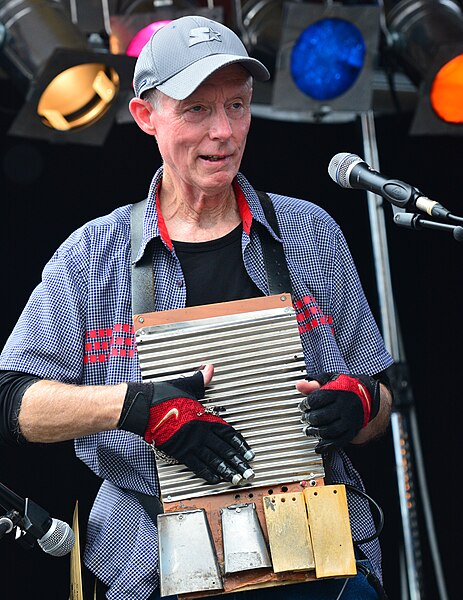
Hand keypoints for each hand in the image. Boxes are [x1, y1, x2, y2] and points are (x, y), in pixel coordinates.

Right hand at [118, 366, 254, 484]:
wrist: (142, 408)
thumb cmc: (161, 397)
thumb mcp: (185, 385)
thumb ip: (200, 380)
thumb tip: (209, 369)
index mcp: (203, 417)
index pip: (227, 432)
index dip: (239, 443)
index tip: (247, 451)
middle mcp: (199, 433)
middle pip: (223, 449)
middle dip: (237, 461)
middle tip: (247, 471)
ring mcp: (190, 444)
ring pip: (213, 460)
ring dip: (226, 470)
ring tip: (236, 478)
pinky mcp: (179, 452)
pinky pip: (197, 465)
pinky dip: (207, 473)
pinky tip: (215, 479)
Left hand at [296, 372, 379, 452]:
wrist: (367, 397)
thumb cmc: (345, 388)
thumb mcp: (330, 381)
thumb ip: (314, 384)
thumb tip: (299, 386)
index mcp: (338, 392)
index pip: (317, 400)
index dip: (306, 404)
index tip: (302, 407)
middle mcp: (345, 407)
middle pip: (322, 416)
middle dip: (309, 419)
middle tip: (304, 419)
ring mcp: (349, 420)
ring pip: (330, 430)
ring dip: (315, 433)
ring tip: (308, 431)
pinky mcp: (352, 431)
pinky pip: (339, 442)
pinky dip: (327, 446)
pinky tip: (318, 447)